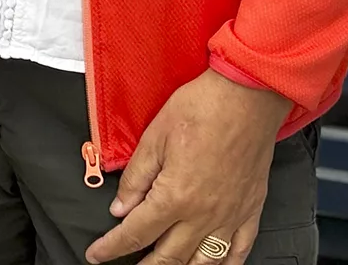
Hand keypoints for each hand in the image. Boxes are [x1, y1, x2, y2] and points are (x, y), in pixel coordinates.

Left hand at [86, 69, 291, 264]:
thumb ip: (137, 178)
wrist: (246, 99)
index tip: (97, 255)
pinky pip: (239, 251)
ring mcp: (230, 217)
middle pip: (169, 256)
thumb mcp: (154, 138)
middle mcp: (204, 215)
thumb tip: (120, 208)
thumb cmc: (201, 110)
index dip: (112, 247)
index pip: (136, 232)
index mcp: (175, 197)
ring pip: (203, 262)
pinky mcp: (250, 211)